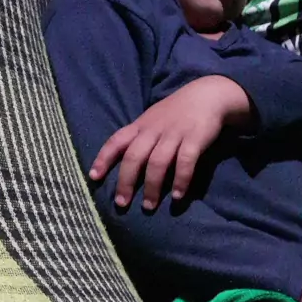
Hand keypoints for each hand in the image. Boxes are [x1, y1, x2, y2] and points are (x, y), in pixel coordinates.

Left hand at [89, 76, 251, 209]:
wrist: (208, 95)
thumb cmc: (176, 112)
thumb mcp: (152, 119)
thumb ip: (139, 138)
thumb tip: (125, 164)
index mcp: (141, 126)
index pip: (116, 141)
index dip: (103, 158)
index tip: (94, 177)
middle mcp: (154, 130)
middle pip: (134, 156)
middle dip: (126, 181)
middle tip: (121, 203)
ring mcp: (174, 134)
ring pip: (157, 162)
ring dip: (152, 187)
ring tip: (149, 206)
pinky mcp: (195, 138)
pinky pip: (185, 161)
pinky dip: (181, 180)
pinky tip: (178, 196)